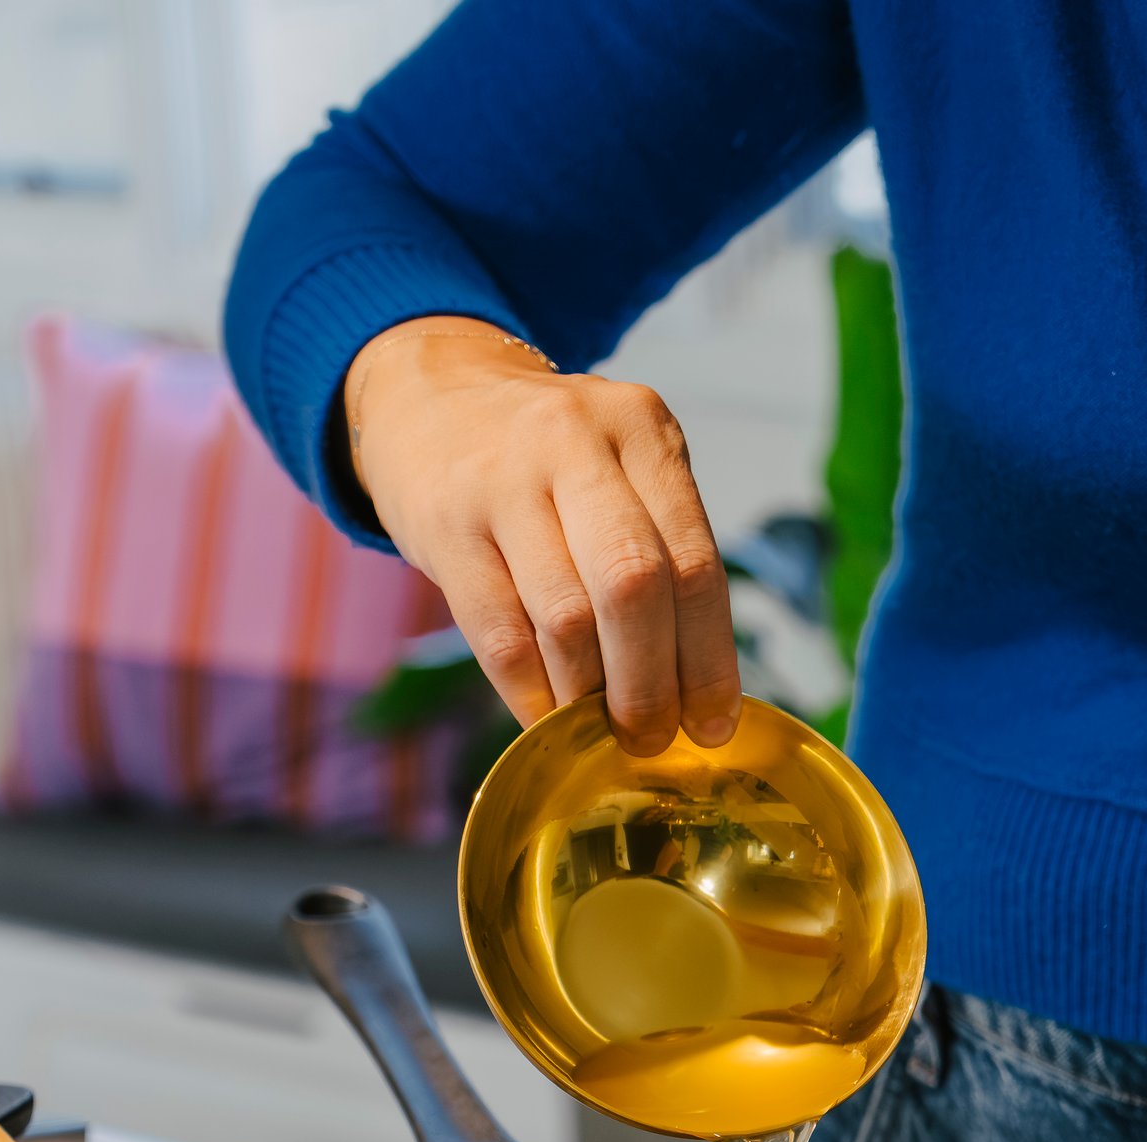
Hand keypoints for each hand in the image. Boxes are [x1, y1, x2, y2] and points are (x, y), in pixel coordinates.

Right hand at [345, 319, 740, 754]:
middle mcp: (574, 442)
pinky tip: (546, 720)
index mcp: (641, 428)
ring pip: (565, 619)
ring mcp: (502, 480)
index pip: (695, 562)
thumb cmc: (549, 461)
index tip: (712, 724)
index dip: (708, 659)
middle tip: (650, 738)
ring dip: (588, 697)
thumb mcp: (620, 468)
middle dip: (650, 684)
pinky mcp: (445, 525)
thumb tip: (695, 691)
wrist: (433, 399)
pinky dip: (530, 694)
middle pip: (633, 588)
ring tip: (598, 731)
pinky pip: (500, 635)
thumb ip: (660, 552)